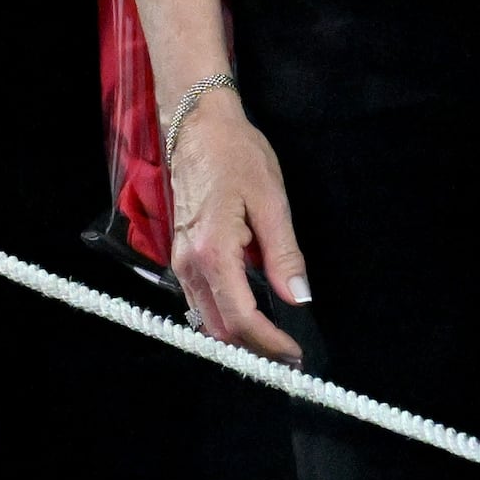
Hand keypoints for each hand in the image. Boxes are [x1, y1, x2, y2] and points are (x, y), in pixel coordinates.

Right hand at [164, 91, 312, 361]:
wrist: (197, 125)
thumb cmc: (236, 154)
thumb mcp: (271, 200)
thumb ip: (283, 253)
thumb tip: (298, 296)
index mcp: (214, 251)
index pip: (241, 317)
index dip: (269, 342)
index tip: (294, 352)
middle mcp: (190, 263)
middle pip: (220, 328)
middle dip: (254, 348)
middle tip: (289, 354)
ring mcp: (181, 260)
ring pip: (206, 319)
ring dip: (238, 336)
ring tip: (274, 339)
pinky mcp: (182, 253)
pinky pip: (200, 299)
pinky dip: (224, 316)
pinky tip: (250, 312)